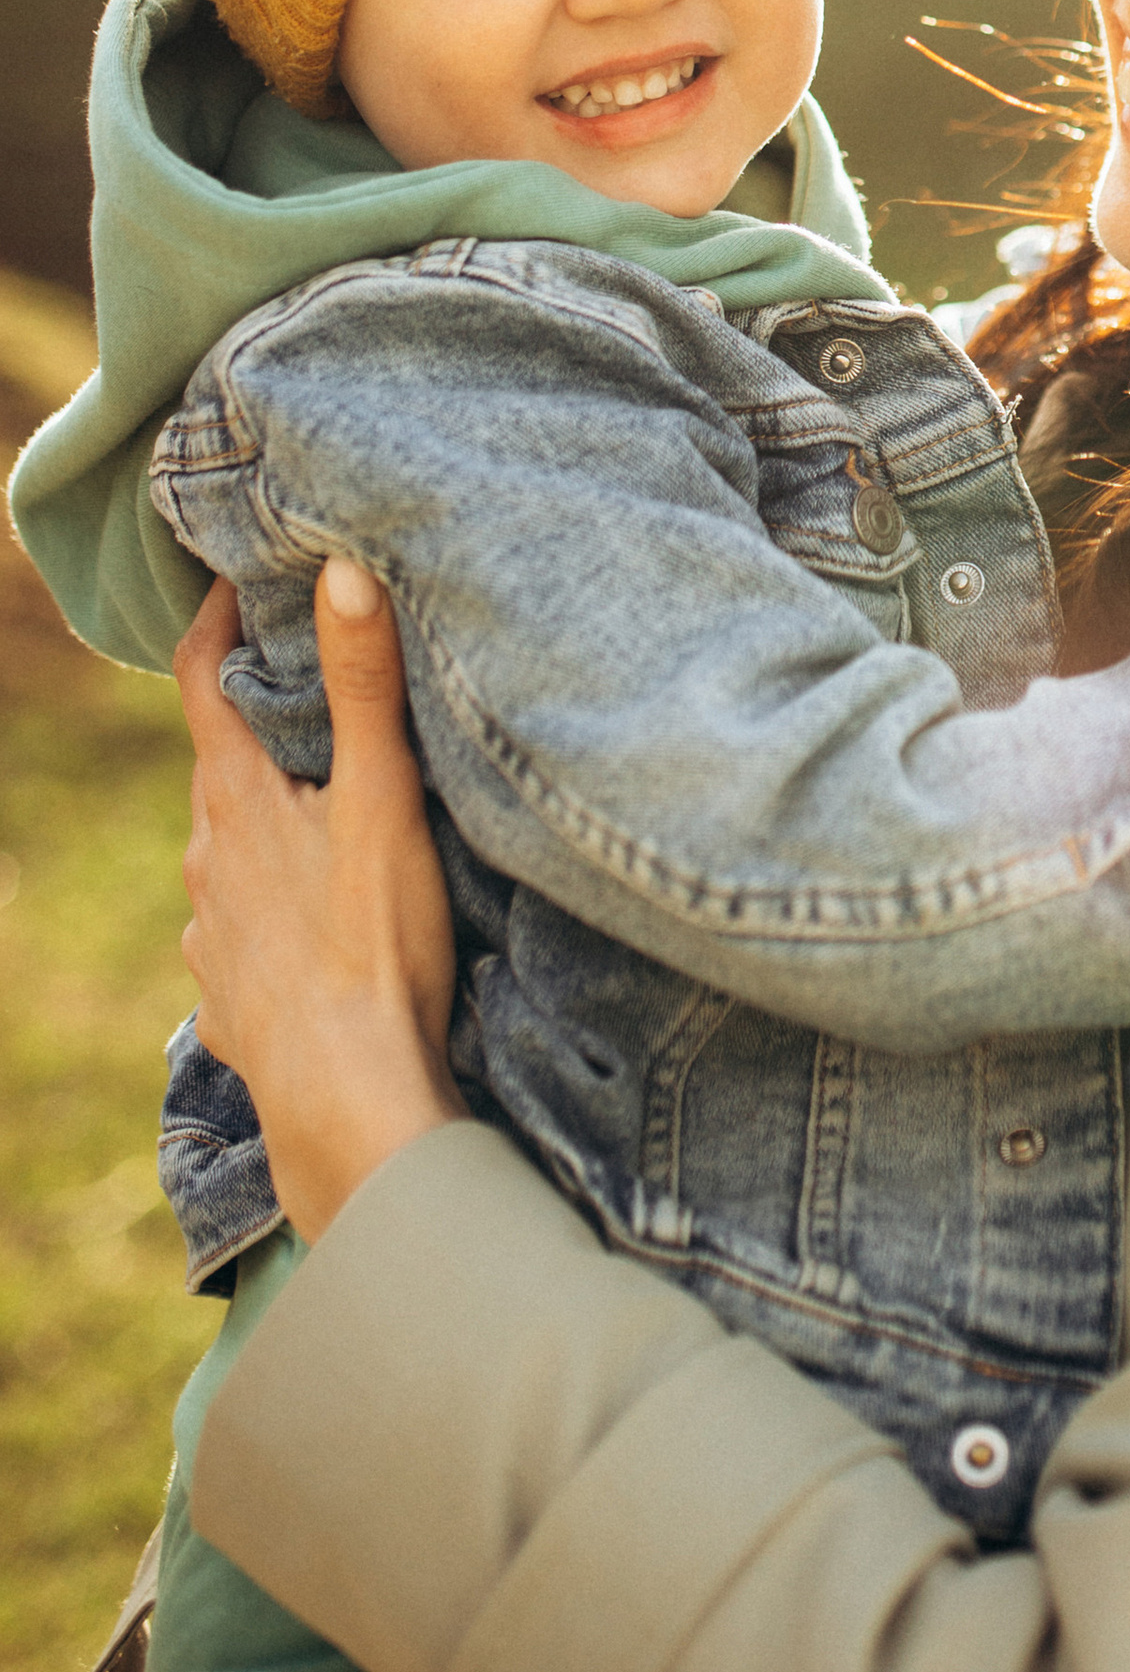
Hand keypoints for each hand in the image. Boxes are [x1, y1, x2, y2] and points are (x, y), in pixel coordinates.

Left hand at [173, 563, 467, 1241]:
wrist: (350, 1103)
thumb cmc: (372, 943)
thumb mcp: (383, 798)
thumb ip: (364, 684)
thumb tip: (342, 568)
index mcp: (233, 799)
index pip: (203, 679)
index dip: (216, 618)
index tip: (237, 573)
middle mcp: (205, 860)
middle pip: (221, 764)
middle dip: (260, 721)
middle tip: (313, 681)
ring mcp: (212, 934)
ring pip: (231, 849)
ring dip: (269, 818)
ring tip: (328, 804)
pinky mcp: (231, 998)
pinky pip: (245, 927)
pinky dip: (275, 902)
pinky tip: (319, 917)